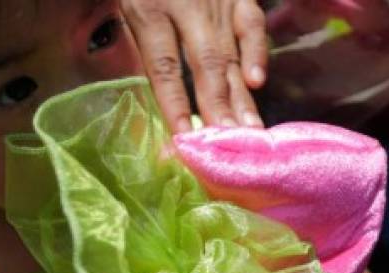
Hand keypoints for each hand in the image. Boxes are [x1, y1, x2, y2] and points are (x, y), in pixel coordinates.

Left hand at [121, 0, 267, 131]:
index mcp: (149, 9)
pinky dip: (257, 53)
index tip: (184, 138)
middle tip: (228, 142)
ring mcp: (218, 1)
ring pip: (231, 54)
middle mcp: (187, 7)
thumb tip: (167, 102)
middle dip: (217, 107)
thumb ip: (144, 46)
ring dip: (241, 96)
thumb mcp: (130, 6)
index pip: (165, 67)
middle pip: (205, 65)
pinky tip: (257, 81)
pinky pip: (252, 25)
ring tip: (248, 131)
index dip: (175, 104)